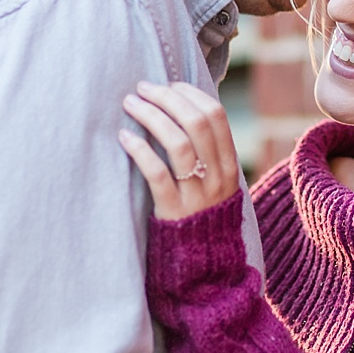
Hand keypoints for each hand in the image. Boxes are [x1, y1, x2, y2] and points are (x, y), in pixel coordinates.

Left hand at [119, 81, 240, 219]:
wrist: (205, 268)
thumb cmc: (201, 215)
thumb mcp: (215, 183)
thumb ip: (206, 153)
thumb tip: (179, 109)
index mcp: (230, 164)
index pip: (215, 115)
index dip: (190, 94)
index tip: (168, 84)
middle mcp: (218, 176)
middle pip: (196, 123)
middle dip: (167, 98)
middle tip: (142, 88)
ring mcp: (197, 194)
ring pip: (178, 143)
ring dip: (151, 117)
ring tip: (130, 104)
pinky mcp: (174, 211)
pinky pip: (158, 174)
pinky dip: (140, 150)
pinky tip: (124, 137)